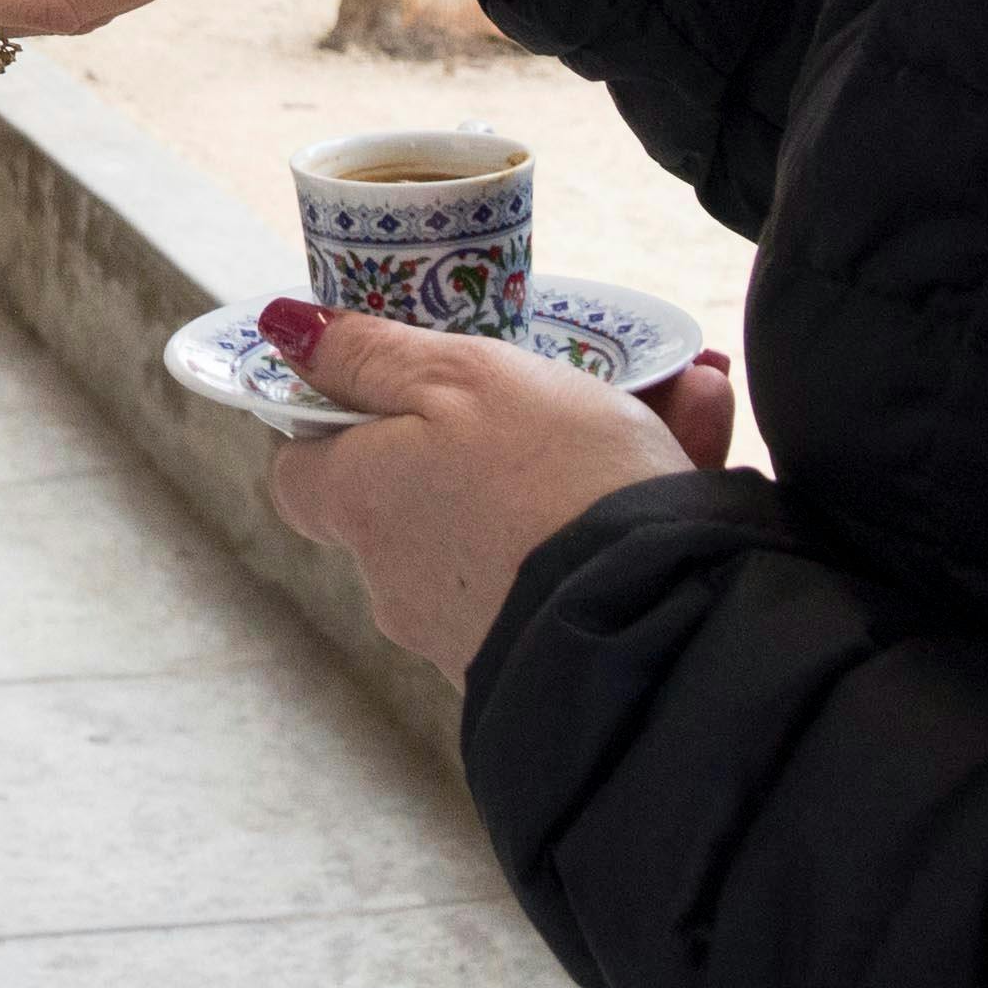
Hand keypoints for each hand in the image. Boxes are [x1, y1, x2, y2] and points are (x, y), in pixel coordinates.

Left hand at [256, 299, 702, 681]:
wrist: (658, 622)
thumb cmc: (549, 479)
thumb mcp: (460, 376)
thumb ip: (371, 353)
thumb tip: (284, 331)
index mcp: (363, 504)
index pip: (306, 470)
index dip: (341, 422)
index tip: (396, 384)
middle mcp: (402, 580)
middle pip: (429, 488)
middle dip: (498, 430)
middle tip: (567, 373)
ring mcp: (476, 628)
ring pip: (526, 516)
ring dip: (588, 456)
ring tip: (680, 387)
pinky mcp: (555, 656)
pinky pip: (586, 561)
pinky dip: (636, 505)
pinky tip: (704, 430)